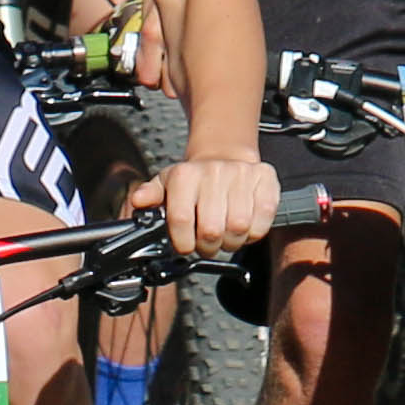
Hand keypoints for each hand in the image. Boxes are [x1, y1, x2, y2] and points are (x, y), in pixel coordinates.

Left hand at [156, 149, 278, 257]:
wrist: (225, 157)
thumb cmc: (193, 181)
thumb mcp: (166, 185)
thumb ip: (151, 196)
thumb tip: (138, 201)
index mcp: (185, 175)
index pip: (181, 219)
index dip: (182, 242)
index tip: (184, 246)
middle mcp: (213, 172)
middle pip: (211, 230)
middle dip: (207, 247)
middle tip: (206, 243)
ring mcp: (242, 174)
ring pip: (238, 229)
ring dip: (231, 242)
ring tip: (225, 236)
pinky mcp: (266, 180)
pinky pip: (262, 221)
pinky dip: (253, 234)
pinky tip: (243, 228)